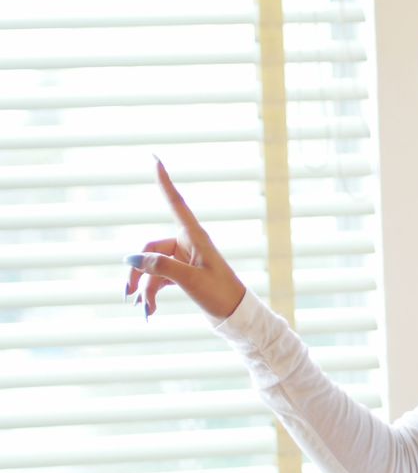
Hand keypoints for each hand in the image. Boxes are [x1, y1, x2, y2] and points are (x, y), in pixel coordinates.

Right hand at [124, 159, 245, 319]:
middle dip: (136, 272)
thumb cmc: (220, 293)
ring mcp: (183, 258)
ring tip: (144, 310)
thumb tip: (133, 258)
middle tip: (127, 296)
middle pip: (149, 249)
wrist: (235, 314)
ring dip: (143, 288)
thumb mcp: (191, 281)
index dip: (164, 181)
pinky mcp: (181, 273)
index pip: (175, 203)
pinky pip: (157, 278)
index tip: (154, 158)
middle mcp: (187, 243)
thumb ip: (161, 267)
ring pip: (150, 266)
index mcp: (195, 236)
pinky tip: (150, 312)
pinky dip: (151, 293)